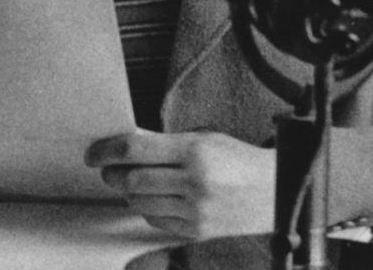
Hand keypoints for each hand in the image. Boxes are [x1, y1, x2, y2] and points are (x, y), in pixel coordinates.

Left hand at [86, 130, 275, 239]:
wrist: (278, 192)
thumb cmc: (240, 161)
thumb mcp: (204, 139)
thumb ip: (165, 143)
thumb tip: (126, 143)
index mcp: (195, 151)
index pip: (134, 150)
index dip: (106, 151)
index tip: (94, 153)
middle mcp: (195, 182)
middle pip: (131, 179)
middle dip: (113, 174)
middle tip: (108, 169)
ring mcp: (196, 210)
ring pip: (140, 203)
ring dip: (129, 192)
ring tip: (134, 182)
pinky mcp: (197, 232)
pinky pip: (156, 221)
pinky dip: (148, 210)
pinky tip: (156, 199)